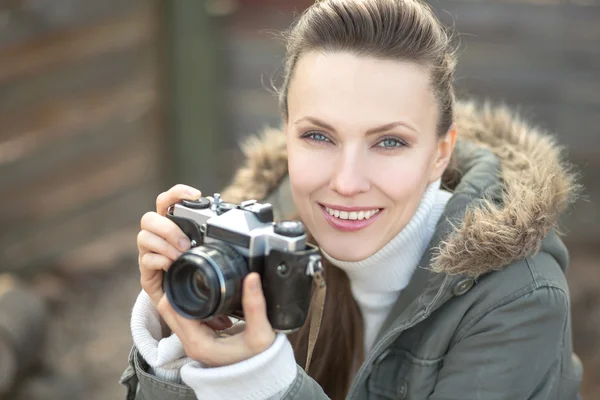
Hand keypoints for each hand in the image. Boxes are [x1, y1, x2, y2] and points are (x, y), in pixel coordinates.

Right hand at [137, 184, 230, 330]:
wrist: (193, 309)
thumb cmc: (204, 278)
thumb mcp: (216, 258)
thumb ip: (222, 244)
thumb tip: (240, 228)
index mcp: (175, 228)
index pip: (168, 202)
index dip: (177, 193)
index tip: (195, 194)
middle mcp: (159, 239)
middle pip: (149, 218)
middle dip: (168, 228)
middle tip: (186, 244)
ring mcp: (150, 255)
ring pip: (144, 236)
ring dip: (165, 245)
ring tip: (180, 257)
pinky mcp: (147, 274)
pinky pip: (145, 260)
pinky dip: (159, 261)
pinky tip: (172, 267)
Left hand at [157, 272, 276, 366]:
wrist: (260, 375)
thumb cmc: (258, 359)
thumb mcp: (260, 333)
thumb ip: (255, 305)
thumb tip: (252, 278)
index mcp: (199, 343)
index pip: (174, 309)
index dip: (179, 289)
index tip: (192, 273)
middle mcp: (190, 344)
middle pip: (168, 310)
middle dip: (177, 289)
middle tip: (195, 274)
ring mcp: (192, 343)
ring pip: (174, 313)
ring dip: (184, 297)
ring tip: (204, 284)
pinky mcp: (197, 340)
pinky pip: (185, 317)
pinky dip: (192, 305)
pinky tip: (211, 299)